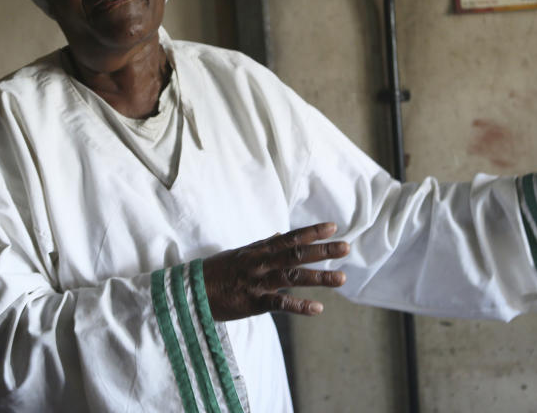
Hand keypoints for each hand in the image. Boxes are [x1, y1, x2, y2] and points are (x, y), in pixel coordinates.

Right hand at [202, 222, 349, 320]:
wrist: (191, 291)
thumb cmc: (217, 271)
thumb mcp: (241, 253)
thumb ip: (264, 245)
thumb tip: (281, 234)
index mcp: (258, 250)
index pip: (289, 238)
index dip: (311, 232)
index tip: (333, 227)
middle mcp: (260, 262)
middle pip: (296, 254)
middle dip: (322, 250)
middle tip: (345, 247)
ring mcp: (257, 282)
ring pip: (292, 277)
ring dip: (318, 277)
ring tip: (341, 278)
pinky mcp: (252, 302)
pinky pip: (279, 304)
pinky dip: (299, 306)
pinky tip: (318, 309)